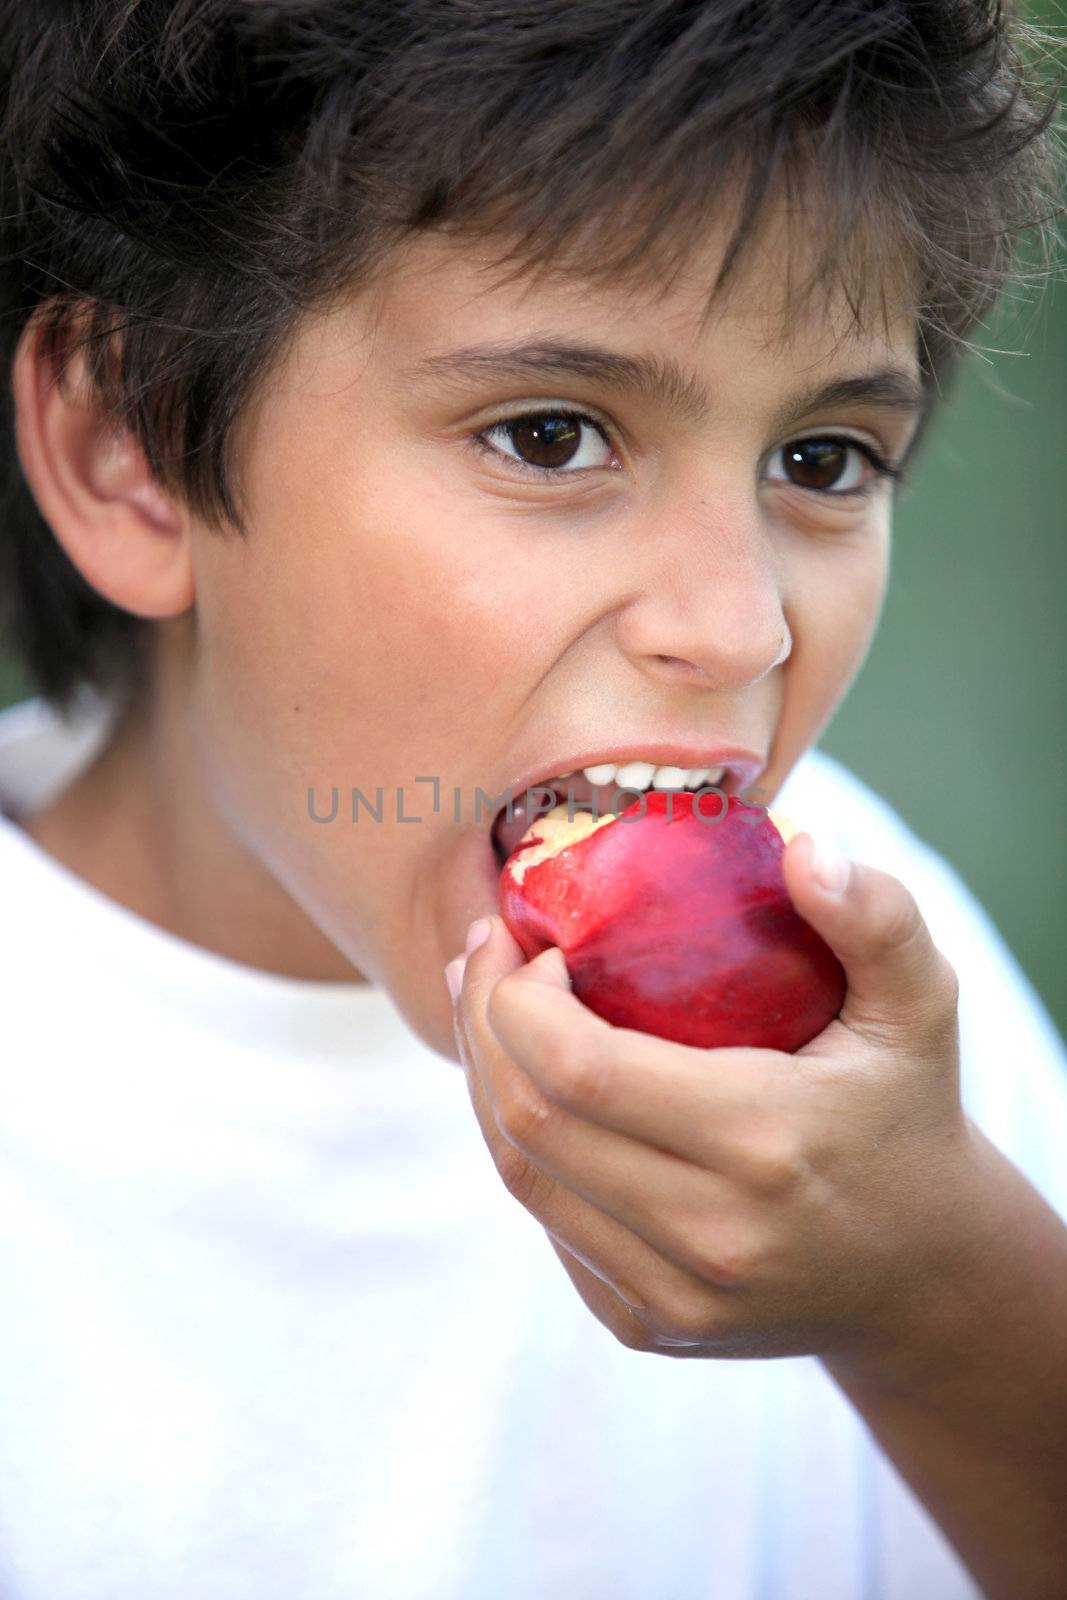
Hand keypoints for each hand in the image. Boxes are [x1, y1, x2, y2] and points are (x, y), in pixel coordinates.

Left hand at [446, 833, 982, 1369]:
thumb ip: (877, 917)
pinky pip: (547, 1223)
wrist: (924, 1277)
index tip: (532, 940)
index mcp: (766, 1143)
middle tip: (486, 956)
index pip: (579, 1071)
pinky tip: (524, 1087)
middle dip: (482, 1023)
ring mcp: (674, 1296)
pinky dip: (519, 1145)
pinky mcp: (648, 1326)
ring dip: (484, 1081)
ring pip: (523, 1176)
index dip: (517, 999)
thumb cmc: (906, 1115)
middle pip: (530, 1122)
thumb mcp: (921, 1006)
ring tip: (487, 1007)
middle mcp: (712, 1236)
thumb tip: (801, 849)